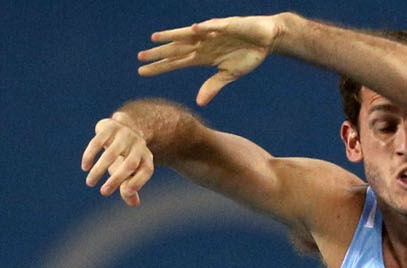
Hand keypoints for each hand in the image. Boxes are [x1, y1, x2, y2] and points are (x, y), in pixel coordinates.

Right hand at [81, 111, 154, 206]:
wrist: (123, 128)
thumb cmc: (127, 158)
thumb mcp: (130, 173)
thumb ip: (131, 188)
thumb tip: (133, 203)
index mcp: (146, 157)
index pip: (146, 170)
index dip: (138, 182)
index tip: (125, 192)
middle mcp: (138, 145)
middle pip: (130, 164)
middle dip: (117, 179)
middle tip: (103, 192)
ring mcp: (124, 134)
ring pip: (111, 154)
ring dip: (99, 169)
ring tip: (90, 182)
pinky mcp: (109, 127)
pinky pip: (97, 142)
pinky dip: (90, 155)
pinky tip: (85, 167)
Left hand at [136, 15, 282, 104]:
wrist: (267, 39)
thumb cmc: (248, 54)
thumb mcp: (229, 74)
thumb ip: (213, 86)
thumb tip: (199, 103)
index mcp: (203, 57)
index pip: (176, 62)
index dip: (160, 67)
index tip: (142, 71)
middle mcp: (203, 44)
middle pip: (177, 49)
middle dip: (159, 53)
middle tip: (140, 57)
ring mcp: (213, 34)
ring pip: (189, 35)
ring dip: (173, 36)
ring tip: (156, 38)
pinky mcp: (228, 26)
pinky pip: (215, 27)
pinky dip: (205, 28)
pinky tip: (193, 29)